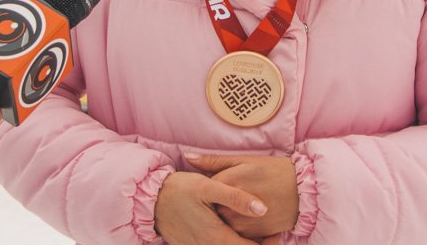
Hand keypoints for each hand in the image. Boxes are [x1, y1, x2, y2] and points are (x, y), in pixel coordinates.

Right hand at [154, 170, 268, 244]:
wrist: (151, 200)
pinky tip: (232, 230)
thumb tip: (263, 208)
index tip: (275, 232)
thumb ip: (236, 198)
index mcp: (217, 238)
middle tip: (268, 232)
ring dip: (243, 244)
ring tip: (253, 231)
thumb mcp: (208, 187)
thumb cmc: (180, 190)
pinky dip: (229, 242)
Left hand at [187, 153, 297, 241]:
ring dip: (226, 215)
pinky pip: (235, 233)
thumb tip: (188, 157)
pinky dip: (238, 225)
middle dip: (215, 203)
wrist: (303, 191)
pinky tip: (246, 216)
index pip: (204, 188)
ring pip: (222, 221)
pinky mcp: (251, 234)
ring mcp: (241, 222)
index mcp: (228, 182)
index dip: (209, 187)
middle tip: (231, 196)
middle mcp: (231, 204)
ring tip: (240, 206)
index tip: (216, 186)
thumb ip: (214, 161)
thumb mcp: (245, 160)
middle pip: (211, 207)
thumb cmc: (274, 171)